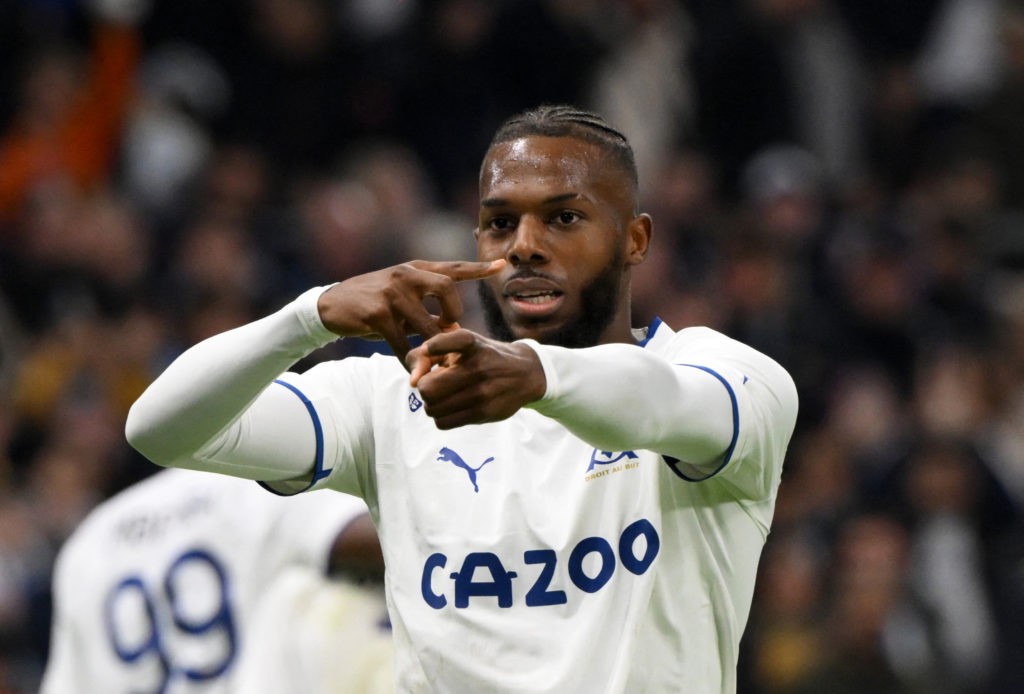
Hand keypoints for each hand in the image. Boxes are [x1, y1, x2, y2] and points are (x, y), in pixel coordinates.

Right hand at [317, 259, 503, 361]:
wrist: (331, 305)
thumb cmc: (372, 304)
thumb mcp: (401, 298)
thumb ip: (426, 308)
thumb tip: (454, 329)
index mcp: (415, 270)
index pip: (452, 268)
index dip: (478, 268)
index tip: (502, 265)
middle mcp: (406, 276)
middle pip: (446, 289)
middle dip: (454, 313)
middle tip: (450, 329)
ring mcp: (392, 293)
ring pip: (427, 325)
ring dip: (434, 347)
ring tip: (436, 360)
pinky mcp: (378, 313)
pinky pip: (403, 343)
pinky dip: (409, 359)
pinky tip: (411, 368)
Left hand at [407, 329, 546, 428]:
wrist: (525, 374)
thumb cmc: (483, 356)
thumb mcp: (462, 344)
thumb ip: (428, 354)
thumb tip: (412, 381)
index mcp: (472, 344)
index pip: (453, 340)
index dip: (434, 346)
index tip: (429, 350)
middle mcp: (478, 366)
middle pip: (427, 388)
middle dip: (424, 388)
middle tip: (434, 384)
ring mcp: (482, 392)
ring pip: (433, 408)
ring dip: (432, 404)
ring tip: (444, 397)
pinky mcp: (484, 412)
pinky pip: (443, 422)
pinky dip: (441, 416)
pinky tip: (452, 407)